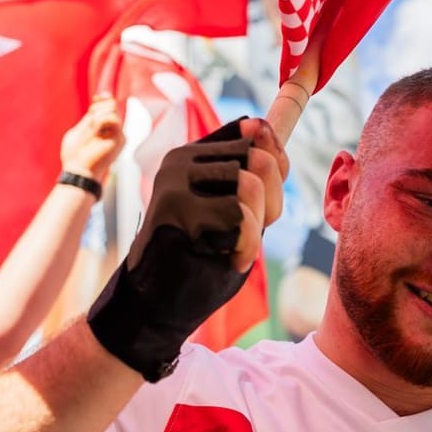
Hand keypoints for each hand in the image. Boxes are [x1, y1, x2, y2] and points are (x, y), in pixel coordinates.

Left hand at [60, 96, 123, 183]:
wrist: (78, 171)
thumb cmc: (75, 155)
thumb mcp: (78, 131)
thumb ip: (88, 118)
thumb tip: (96, 103)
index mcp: (104, 129)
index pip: (110, 105)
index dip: (103, 98)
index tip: (95, 98)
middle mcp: (114, 131)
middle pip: (112, 103)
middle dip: (98, 107)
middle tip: (90, 120)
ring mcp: (119, 135)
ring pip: (112, 108)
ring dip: (97, 116)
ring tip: (91, 129)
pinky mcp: (120, 139)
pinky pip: (113, 118)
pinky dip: (101, 121)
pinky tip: (95, 132)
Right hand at [86, 118, 284, 379]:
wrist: (154, 306)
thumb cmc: (199, 260)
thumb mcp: (233, 212)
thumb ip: (250, 175)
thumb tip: (260, 125)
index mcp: (195, 155)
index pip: (256, 136)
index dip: (277, 171)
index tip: (263, 208)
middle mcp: (181, 160)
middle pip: (259, 160)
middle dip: (270, 206)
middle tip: (246, 236)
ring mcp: (174, 181)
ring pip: (250, 185)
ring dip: (255, 228)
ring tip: (234, 248)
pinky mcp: (175, 208)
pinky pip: (238, 217)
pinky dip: (246, 246)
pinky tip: (228, 259)